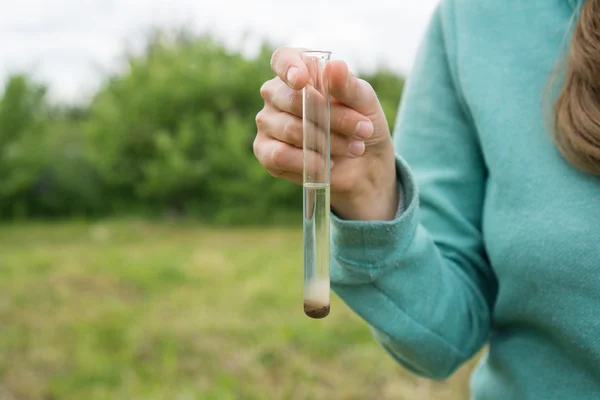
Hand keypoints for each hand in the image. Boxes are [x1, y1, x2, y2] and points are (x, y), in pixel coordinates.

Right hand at [253, 47, 398, 220]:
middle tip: (364, 129)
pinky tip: (326, 164)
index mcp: (298, 72)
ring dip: (328, 142)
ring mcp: (268, 123)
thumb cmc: (361, 122)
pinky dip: (307, 161)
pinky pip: (279, 154)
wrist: (365, 164)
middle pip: (294, 100)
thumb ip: (348, 86)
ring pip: (291, 129)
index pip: (283, 59)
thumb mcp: (364, 102)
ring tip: (355, 148)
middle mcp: (276, 95)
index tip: (302, 80)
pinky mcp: (265, 152)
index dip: (289, 67)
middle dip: (333, 117)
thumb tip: (333, 66)